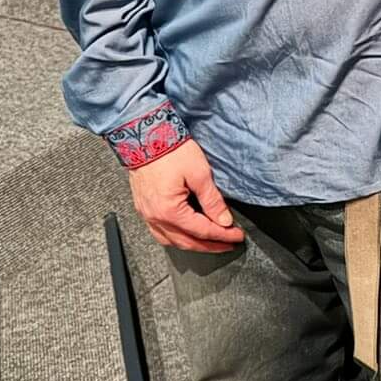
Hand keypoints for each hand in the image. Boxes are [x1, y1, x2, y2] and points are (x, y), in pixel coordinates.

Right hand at [128, 141, 244, 252]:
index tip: (237, 236)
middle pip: (188, 242)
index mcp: (170, 211)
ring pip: (173, 241)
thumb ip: (212, 201)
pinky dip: (176, 238)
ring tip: (211, 243)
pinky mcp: (144, 208)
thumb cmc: (169, 150)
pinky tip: (185, 235)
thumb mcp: (199, 173)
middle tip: (228, 243)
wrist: (144, 135)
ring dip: (193, 244)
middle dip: (211, 245)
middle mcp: (155, 217)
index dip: (223, 235)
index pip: (203, 231)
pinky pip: (160, 233)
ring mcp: (147, 214)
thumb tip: (224, 220)